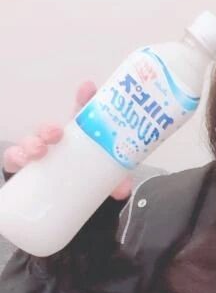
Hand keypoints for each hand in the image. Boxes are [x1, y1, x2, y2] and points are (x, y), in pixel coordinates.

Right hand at [2, 79, 132, 200]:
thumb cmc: (87, 181)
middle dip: (51, 128)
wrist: (68, 204)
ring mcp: (39, 153)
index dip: (84, 99)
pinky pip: (14, 158)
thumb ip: (116, 184)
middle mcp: (57, 143)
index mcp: (80, 139)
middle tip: (56, 133)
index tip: (88, 88)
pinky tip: (22, 160)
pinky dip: (16, 157)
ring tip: (39, 150)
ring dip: (33, 142)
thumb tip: (123, 190)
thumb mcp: (106, 182)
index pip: (82, 115)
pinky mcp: (23, 168)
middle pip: (50, 129)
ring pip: (31, 141)